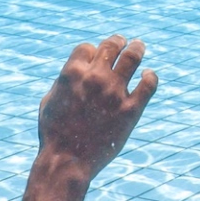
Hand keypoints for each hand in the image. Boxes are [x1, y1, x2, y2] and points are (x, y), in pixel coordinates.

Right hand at [38, 35, 157, 180]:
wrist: (67, 160)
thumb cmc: (54, 132)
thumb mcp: (49, 100)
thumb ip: (64, 81)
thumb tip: (76, 70)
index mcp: (72, 73)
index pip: (88, 47)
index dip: (93, 51)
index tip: (97, 56)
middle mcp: (95, 78)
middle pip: (111, 46)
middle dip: (118, 41)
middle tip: (124, 41)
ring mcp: (115, 92)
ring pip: (133, 57)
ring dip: (137, 48)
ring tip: (139, 46)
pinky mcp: (131, 109)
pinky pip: (148, 84)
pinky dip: (150, 76)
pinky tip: (149, 75)